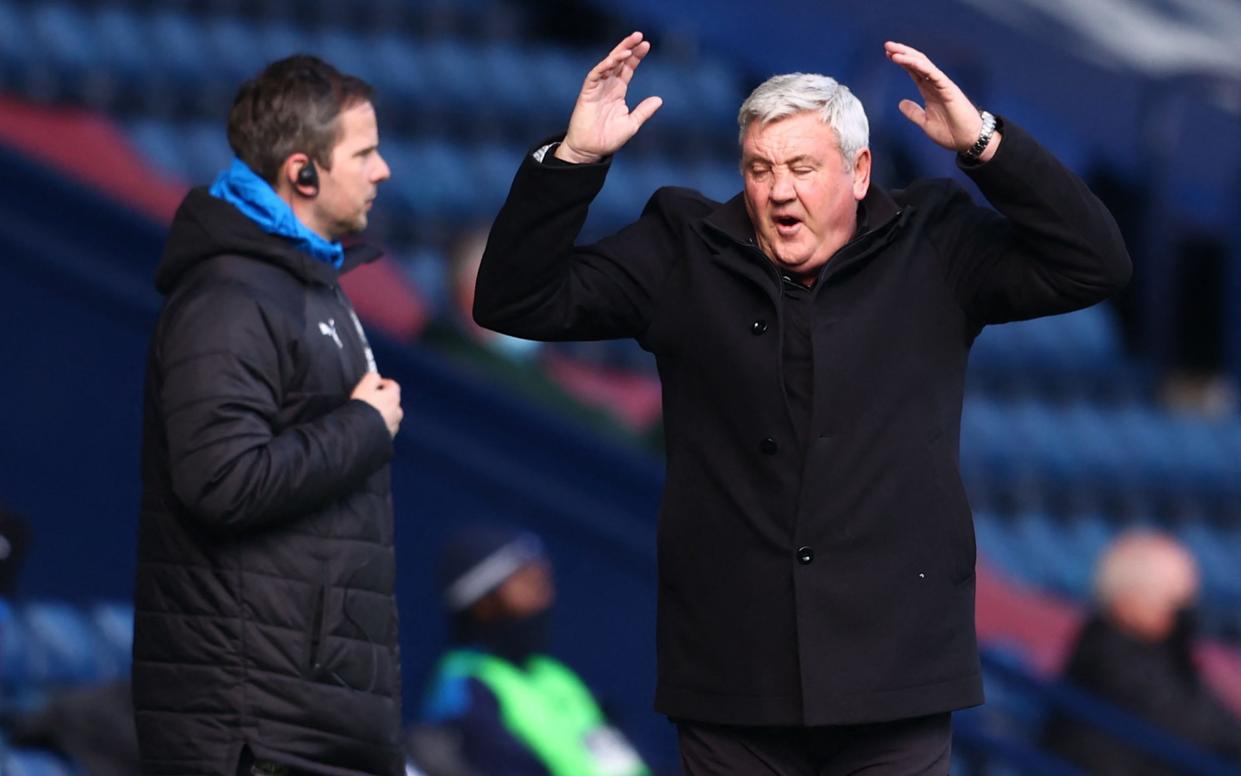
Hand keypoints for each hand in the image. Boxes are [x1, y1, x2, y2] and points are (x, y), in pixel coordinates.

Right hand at [351, 371, 402, 437]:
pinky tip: (369, 426)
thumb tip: (376, 377)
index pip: (392, 385)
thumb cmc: (362, 408)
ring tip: (368, 415)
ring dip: (382, 414)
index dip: (382, 383)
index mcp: (393, 397)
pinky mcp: (388, 437)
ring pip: (390, 417)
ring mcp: (393, 426)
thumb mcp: (365, 384)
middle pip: (392, 402)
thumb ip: (372, 377)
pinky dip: (379, 427)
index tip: (374, 385)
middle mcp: (397, 411)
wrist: (359, 432)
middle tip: (369, 401)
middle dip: (382, 400)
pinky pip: (385, 429)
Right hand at [555, 31, 663, 163]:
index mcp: (618, 92)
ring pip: (607, 65)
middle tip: (639, 35)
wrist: (591, 151)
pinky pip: (595, 75)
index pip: (627, 69)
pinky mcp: (587, 93)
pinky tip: (615, 59)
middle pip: (618, 62)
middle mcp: (607, 87)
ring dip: (617, 53)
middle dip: (627, 48)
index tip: (646, 45)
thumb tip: (659, 99)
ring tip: (630, 45)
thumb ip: (644, 111)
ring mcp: (597, 88)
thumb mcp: (632, 123)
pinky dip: (604, 66)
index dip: (636, 57)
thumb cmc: (609, 139)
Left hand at [885, 41, 1000, 161]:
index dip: (902, 62)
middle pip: (917, 63)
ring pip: (923, 65)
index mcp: (929, 91)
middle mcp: (935, 84)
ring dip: (908, 56)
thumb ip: (913, 112)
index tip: (889, 54)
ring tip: (893, 50)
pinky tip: (907, 60)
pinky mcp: (948, 88)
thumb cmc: (951, 132)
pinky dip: (919, 66)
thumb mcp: (925, 122)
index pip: (914, 71)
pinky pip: (932, 73)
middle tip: (887, 45)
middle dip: (902, 53)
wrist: (967, 141)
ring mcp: (942, 85)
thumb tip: (901, 103)